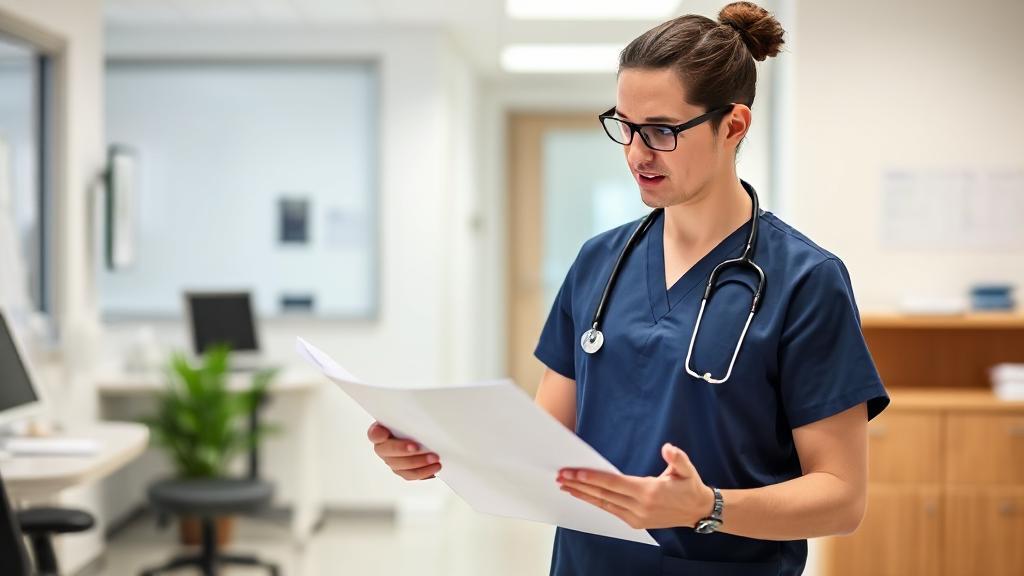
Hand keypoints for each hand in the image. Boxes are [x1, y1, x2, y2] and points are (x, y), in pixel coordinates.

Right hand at [367, 422, 441, 480]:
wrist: (416, 431)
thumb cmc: (410, 420)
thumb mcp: (408, 415)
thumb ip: (409, 416)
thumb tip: (422, 410)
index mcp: (380, 431)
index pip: (374, 433)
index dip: (378, 435)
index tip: (385, 433)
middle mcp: (383, 448)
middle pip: (388, 453)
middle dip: (405, 452)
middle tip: (421, 449)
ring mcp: (391, 461)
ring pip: (400, 467)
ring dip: (419, 464)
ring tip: (435, 459)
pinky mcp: (401, 470)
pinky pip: (410, 475)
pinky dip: (424, 472)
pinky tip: (435, 467)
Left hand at [557, 443, 713, 529]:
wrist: (697, 511)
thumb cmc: (689, 486)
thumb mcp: (687, 469)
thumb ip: (677, 458)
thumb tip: (668, 448)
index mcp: (648, 491)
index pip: (614, 483)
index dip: (593, 478)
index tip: (575, 472)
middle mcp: (639, 506)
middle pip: (603, 494)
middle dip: (580, 485)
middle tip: (561, 476)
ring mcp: (636, 517)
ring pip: (603, 504)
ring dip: (582, 494)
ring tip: (565, 486)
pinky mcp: (635, 522)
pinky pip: (610, 510)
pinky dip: (594, 502)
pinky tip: (582, 495)